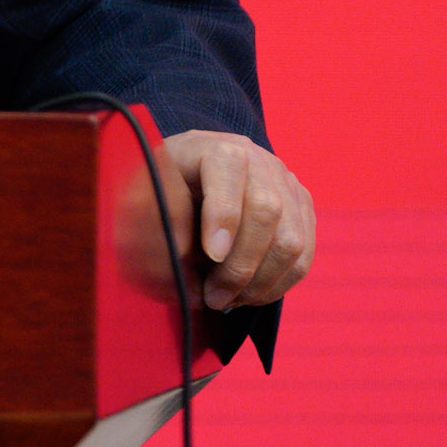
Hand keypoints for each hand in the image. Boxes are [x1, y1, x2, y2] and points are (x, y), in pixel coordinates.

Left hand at [141, 130, 314, 310]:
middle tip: (214, 297)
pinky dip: (278, 284)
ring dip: (261, 282)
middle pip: (267, 211)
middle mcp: (258, 159)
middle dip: (241, 265)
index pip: (227, 171)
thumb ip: (153, 224)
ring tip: (228, 299)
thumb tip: (184, 267)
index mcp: (214, 147)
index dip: (223, 215)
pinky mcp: (301, 208)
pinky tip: (249, 294)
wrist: (189, 178)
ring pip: (292, 240)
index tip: (210, 256)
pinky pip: (304, 255)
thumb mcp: (143, 197)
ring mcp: (286, 182)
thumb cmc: (163, 191)